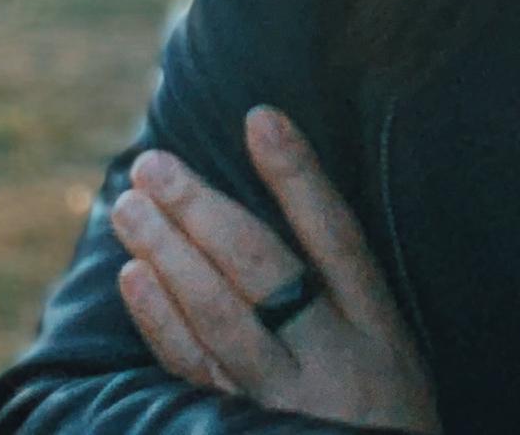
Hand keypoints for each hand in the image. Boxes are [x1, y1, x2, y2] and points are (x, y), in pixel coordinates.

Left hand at [109, 103, 440, 431]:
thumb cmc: (383, 414)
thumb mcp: (389, 345)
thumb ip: (344, 284)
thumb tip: (281, 184)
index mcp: (376, 324)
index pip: (336, 234)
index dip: (298, 175)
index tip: (258, 117)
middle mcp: (332, 357)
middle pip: (261, 268)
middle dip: (202, 209)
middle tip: (153, 163)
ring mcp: (284, 401)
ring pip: (217, 315)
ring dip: (167, 253)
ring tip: (129, 206)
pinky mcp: (243, 434)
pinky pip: (194, 371)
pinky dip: (160, 321)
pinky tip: (134, 277)